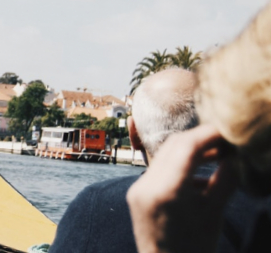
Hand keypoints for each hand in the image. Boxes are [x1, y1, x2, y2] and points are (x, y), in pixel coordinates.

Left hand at [126, 125, 237, 252]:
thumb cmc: (195, 249)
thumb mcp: (213, 214)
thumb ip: (225, 181)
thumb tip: (236, 154)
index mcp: (167, 191)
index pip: (186, 146)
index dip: (209, 134)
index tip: (229, 131)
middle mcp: (147, 185)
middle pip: (173, 145)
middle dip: (201, 139)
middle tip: (226, 140)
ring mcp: (138, 188)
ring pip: (165, 155)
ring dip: (191, 150)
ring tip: (219, 154)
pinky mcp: (136, 193)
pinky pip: (158, 169)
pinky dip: (179, 165)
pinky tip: (201, 174)